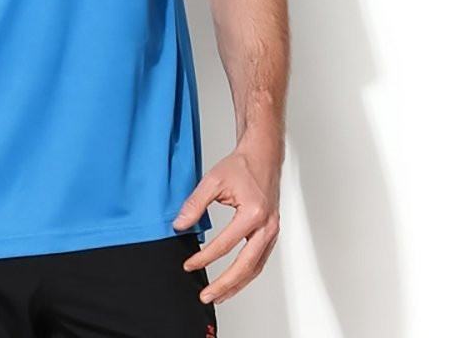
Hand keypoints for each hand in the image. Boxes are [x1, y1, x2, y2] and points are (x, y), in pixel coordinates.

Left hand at [171, 134, 282, 304]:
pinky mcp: (271, 232)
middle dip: (225, 284)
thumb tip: (179, 225)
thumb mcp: (213, 181)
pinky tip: (234, 280)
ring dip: (237, 284)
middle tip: (206, 295)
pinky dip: (247, 273)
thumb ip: (195, 204)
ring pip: (255, 267)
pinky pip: (260, 260)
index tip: (189, 264)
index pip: (225, 244)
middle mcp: (267, 226)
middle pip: (245, 265)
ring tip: (219, 295)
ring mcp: (272, 231)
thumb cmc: (241, 165)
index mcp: (253, 213)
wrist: (262, 156)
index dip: (205, 257)